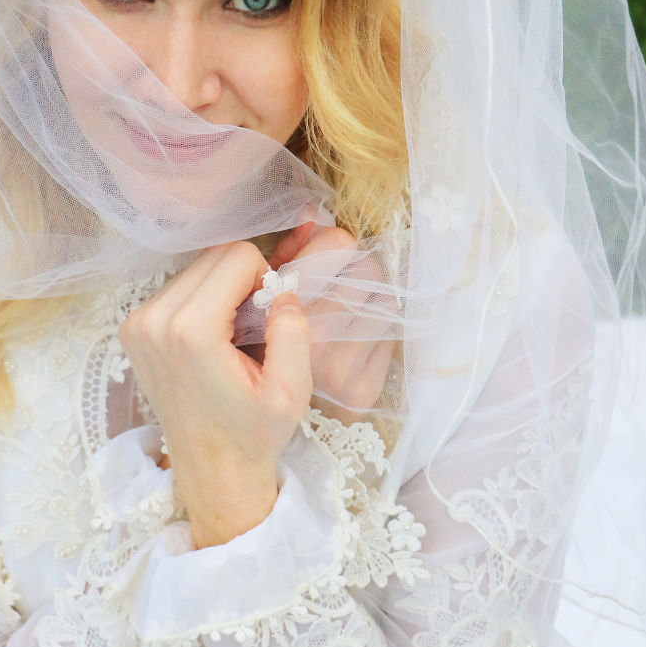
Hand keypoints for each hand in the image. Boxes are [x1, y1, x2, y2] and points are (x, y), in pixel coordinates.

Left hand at [118, 240, 312, 546]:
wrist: (212, 469)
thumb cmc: (254, 433)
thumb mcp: (292, 391)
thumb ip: (294, 333)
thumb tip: (283, 292)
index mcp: (192, 330)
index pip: (238, 255)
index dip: (265, 279)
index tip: (268, 318)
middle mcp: (154, 320)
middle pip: (213, 255)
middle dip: (242, 279)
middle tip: (254, 325)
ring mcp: (137, 324)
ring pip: (194, 268)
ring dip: (221, 289)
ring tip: (233, 335)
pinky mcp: (131, 329)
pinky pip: (176, 287)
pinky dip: (200, 300)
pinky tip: (211, 339)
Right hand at [267, 223, 395, 421]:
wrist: (257, 433)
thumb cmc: (256, 356)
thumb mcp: (259, 304)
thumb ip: (288, 257)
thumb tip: (313, 213)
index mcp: (282, 314)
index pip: (335, 250)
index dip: (334, 242)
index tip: (328, 249)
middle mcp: (315, 342)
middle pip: (367, 270)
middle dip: (357, 267)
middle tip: (341, 277)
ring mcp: (344, 370)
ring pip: (384, 302)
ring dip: (370, 298)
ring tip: (347, 308)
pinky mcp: (364, 393)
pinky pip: (389, 336)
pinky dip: (376, 329)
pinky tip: (354, 335)